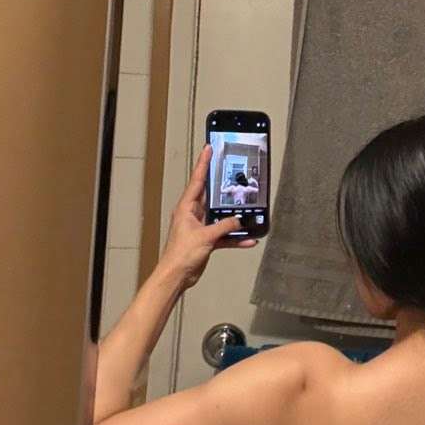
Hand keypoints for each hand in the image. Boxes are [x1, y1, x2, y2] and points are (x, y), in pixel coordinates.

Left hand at [159, 145, 256, 289]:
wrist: (177, 275)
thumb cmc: (180, 254)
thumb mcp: (205, 236)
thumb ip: (224, 226)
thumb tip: (238, 221)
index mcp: (186, 208)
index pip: (197, 180)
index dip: (203, 163)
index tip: (208, 148)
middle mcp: (193, 214)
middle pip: (210, 195)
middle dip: (222, 185)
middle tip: (231, 170)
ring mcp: (200, 227)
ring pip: (220, 216)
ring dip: (233, 217)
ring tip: (248, 209)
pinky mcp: (207, 240)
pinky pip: (224, 235)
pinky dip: (235, 237)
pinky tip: (248, 240)